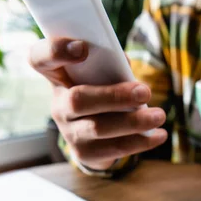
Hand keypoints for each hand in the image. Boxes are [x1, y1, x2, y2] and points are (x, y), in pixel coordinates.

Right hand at [29, 38, 167, 170]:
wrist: (95, 135)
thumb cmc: (102, 91)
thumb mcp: (102, 74)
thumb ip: (109, 64)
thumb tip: (124, 65)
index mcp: (57, 75)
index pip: (40, 58)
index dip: (56, 50)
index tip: (83, 47)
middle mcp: (57, 105)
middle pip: (78, 100)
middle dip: (115, 96)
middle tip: (146, 92)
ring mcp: (68, 132)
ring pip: (98, 128)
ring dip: (133, 122)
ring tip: (160, 115)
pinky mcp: (84, 153)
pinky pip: (113, 149)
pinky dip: (140, 142)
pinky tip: (159, 136)